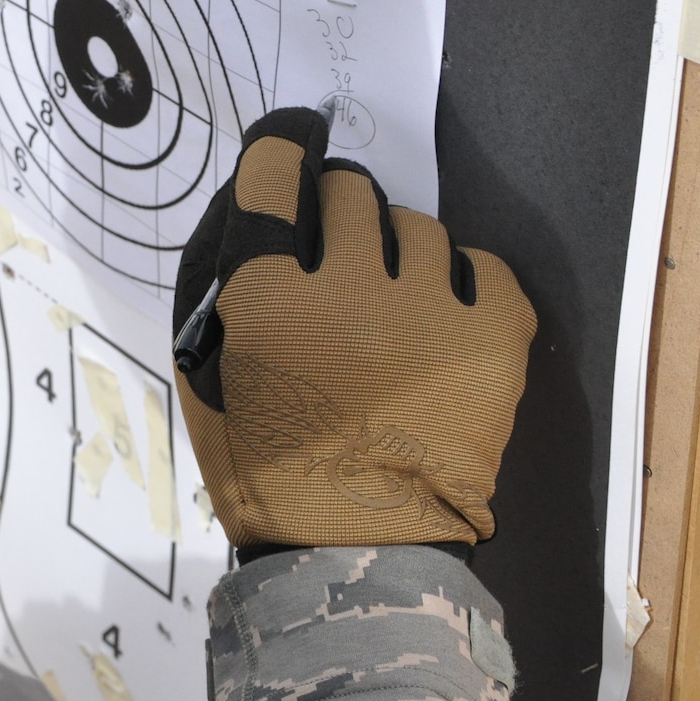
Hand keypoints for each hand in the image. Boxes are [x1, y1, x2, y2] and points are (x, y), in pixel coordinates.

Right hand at [172, 108, 535, 549]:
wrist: (356, 551)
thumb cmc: (266, 470)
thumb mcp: (207, 379)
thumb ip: (222, 296)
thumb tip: (252, 227)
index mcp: (266, 297)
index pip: (273, 176)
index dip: (279, 150)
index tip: (288, 150)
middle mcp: (346, 284)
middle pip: (348, 192)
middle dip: (338, 205)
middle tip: (337, 247)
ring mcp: (427, 306)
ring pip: (417, 225)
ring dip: (397, 248)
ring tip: (393, 296)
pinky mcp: (492, 335)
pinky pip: (484, 263)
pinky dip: (463, 277)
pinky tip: (444, 309)